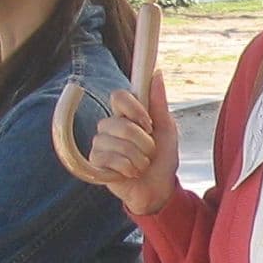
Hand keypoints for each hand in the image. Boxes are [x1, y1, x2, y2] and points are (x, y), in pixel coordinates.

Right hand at [87, 71, 178, 215]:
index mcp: (127, 115)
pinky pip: (109, 159)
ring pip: (117, 144)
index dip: (134, 109)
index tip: (149, 124)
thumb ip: (159, 103)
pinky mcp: (95, 162)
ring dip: (138, 158)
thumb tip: (156, 73)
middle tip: (150, 152)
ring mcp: (101, 144)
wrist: (159, 189)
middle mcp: (110, 126)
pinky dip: (128, 168)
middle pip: (120, 123)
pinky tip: (131, 173)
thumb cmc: (163, 158)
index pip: (118, 96)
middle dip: (143, 142)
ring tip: (142, 165)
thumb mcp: (167, 129)